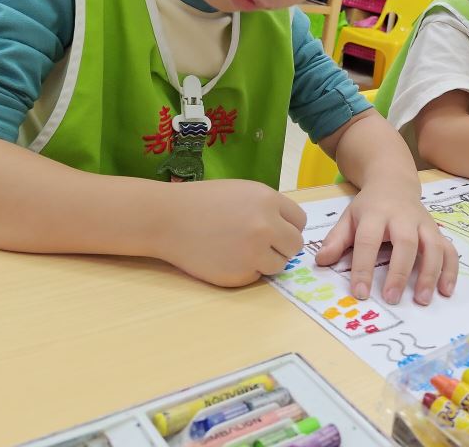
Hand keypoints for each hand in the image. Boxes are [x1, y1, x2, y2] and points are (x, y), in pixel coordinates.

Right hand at [161, 180, 305, 286]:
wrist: (168, 218)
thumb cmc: (204, 202)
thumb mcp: (243, 192)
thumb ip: (269, 209)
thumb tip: (290, 231)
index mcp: (269, 200)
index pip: (300, 221)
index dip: (287, 226)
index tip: (275, 229)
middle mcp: (266, 226)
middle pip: (295, 245)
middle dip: (281, 246)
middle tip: (261, 244)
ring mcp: (254, 252)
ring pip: (280, 264)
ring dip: (266, 260)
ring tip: (239, 249)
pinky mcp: (240, 274)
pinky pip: (257, 276)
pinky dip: (246, 270)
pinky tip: (225, 257)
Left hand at [314, 178, 457, 305]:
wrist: (394, 182)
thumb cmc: (369, 206)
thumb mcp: (349, 217)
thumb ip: (336, 240)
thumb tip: (320, 262)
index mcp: (375, 214)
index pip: (368, 240)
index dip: (363, 266)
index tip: (360, 291)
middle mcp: (403, 217)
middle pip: (405, 242)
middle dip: (399, 271)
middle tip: (391, 298)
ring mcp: (424, 224)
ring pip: (433, 246)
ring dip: (429, 273)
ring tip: (422, 299)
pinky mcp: (438, 231)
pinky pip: (450, 250)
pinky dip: (450, 270)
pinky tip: (445, 291)